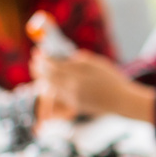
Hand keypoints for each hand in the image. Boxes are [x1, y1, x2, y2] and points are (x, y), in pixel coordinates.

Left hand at [33, 48, 154, 122]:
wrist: (121, 101)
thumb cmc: (112, 79)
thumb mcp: (98, 63)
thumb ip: (80, 60)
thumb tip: (66, 58)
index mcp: (77, 76)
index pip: (52, 65)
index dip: (43, 58)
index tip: (38, 51)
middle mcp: (71, 88)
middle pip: (47, 77)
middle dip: (38, 67)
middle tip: (34, 59)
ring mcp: (71, 98)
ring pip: (49, 87)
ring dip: (41, 77)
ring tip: (39, 70)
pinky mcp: (74, 105)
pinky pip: (56, 95)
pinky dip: (50, 87)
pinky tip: (49, 82)